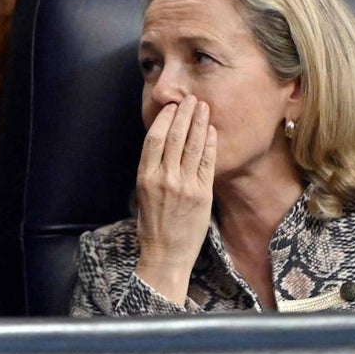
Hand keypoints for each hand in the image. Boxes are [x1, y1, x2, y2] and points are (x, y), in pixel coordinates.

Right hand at [134, 95, 216, 304]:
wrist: (166, 254)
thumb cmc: (152, 226)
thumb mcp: (143, 195)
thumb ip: (153, 171)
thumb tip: (163, 145)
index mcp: (145, 178)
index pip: (153, 139)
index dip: (164, 119)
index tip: (172, 107)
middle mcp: (163, 179)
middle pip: (174, 137)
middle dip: (184, 114)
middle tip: (191, 99)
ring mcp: (184, 186)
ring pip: (191, 146)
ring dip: (199, 123)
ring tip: (203, 107)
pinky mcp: (202, 194)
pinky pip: (206, 162)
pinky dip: (209, 144)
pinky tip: (211, 130)